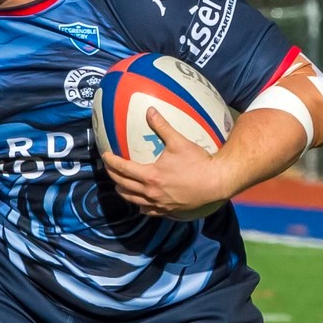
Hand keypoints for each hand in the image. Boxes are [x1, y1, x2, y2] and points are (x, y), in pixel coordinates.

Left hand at [102, 109, 227, 216]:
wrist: (216, 182)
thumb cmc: (198, 162)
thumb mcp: (179, 141)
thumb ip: (162, 126)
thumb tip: (150, 111)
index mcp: (150, 176)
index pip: (123, 169)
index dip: (111, 161)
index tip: (105, 156)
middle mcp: (151, 192)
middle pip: (124, 185)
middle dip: (113, 176)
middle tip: (109, 169)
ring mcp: (160, 204)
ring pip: (134, 200)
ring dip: (124, 192)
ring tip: (120, 186)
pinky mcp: (169, 211)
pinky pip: (149, 211)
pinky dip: (141, 206)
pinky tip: (141, 203)